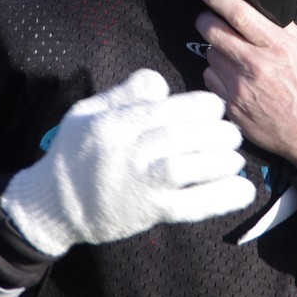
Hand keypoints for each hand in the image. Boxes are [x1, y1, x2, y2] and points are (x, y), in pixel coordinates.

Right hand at [0, 68, 255, 256]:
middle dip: (216, 131)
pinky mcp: (148, 212)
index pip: (166, 108)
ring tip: (235, 157)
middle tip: (231, 132)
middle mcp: (127, 152)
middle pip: (180, 135)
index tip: (216, 107)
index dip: (200, 106)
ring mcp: (138, 185)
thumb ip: (124, 93)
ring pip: (187, 169)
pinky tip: (243, 190)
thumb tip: (162, 83)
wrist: (53, 205)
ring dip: (220, 161)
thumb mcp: (87, 112)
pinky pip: (189, 206)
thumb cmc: (75, 152)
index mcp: (114, 124)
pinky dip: (220, 198)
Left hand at [195, 0, 296, 170]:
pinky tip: (232, 76)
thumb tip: (261, 7)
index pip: (239, 14)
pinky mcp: (231, 106)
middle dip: (205, 18)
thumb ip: (283, 27)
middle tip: (208, 17)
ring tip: (232, 54)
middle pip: (213, 31)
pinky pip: (210, 78)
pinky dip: (217, 73)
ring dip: (216, 49)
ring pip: (210, 54)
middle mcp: (255, 65)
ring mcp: (240, 88)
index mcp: (277, 46)